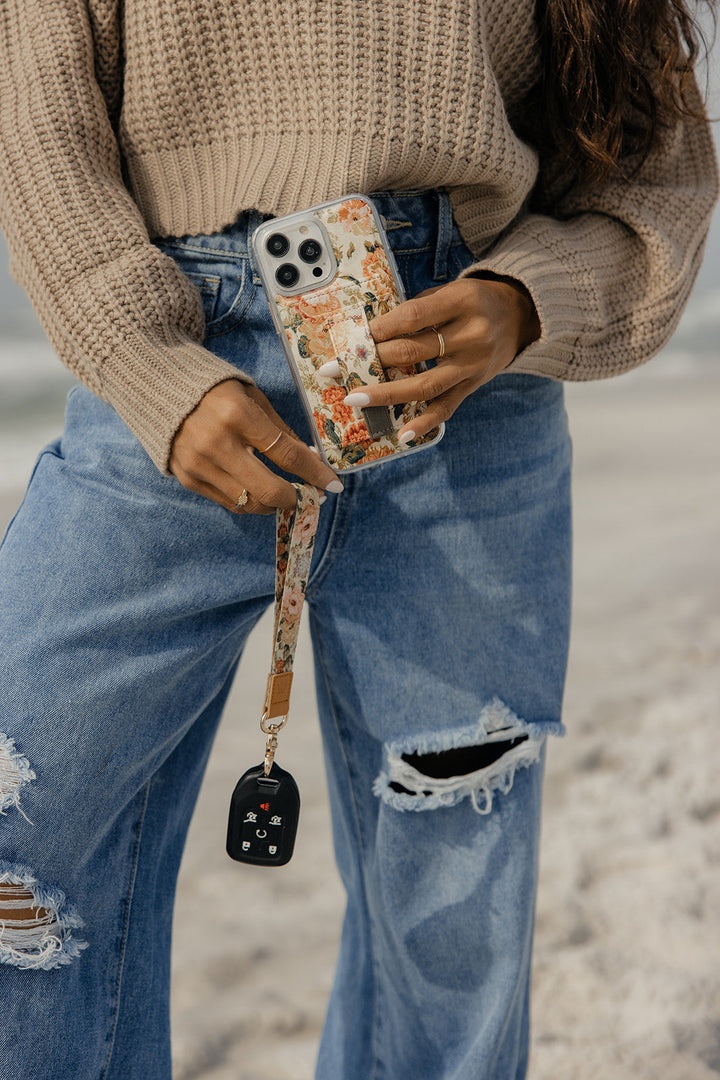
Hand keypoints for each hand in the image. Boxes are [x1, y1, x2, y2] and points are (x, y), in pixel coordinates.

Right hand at [169, 380, 342, 513]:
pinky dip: (250, 500)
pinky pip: (228, 502)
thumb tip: (311, 462)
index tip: (333, 484)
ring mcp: (198, 465)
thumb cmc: (216, 389)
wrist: (160, 387)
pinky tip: (259, 490)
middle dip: (296, 499)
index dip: (315, 474)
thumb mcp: (253, 398)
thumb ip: (281, 432)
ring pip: (249, 503)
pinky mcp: (187, 478)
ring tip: (286, 494)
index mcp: (238, 415)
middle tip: (310, 496)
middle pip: (268, 490)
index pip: (286, 454)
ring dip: (274, 504)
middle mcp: (216, 444)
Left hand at [326, 276, 539, 441]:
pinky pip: (446, 408)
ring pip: (425, 385)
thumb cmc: (473, 301)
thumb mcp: (450, 293)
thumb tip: (370, 333)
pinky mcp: (473, 385)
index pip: (412, 317)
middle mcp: (470, 334)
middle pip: (413, 351)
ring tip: (356, 399)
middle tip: (336, 370)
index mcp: (461, 302)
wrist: (521, 315)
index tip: (351, 340)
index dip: (379, 329)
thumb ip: (417, 311)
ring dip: (386, 395)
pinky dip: (424, 423)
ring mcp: (473, 364)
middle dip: (370, 362)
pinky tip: (403, 434)